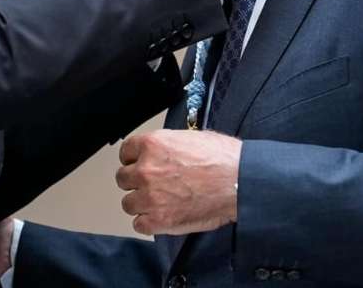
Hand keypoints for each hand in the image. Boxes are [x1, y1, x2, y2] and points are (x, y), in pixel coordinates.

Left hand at [117, 129, 241, 235]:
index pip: (125, 152)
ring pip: (128, 203)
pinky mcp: (159, 219)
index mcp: (153, 145)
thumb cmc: (224, 159)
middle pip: (123, 178)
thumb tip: (164, 152)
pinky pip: (139, 224)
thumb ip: (168, 145)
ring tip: (158, 202)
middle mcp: (146, 169)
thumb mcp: (192, 137)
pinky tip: (161, 217)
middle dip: (136, 181)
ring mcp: (150, 196)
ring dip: (141, 203)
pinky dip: (149, 223)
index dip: (133, 159)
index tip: (138, 164)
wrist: (239, 181)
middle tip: (151, 185)